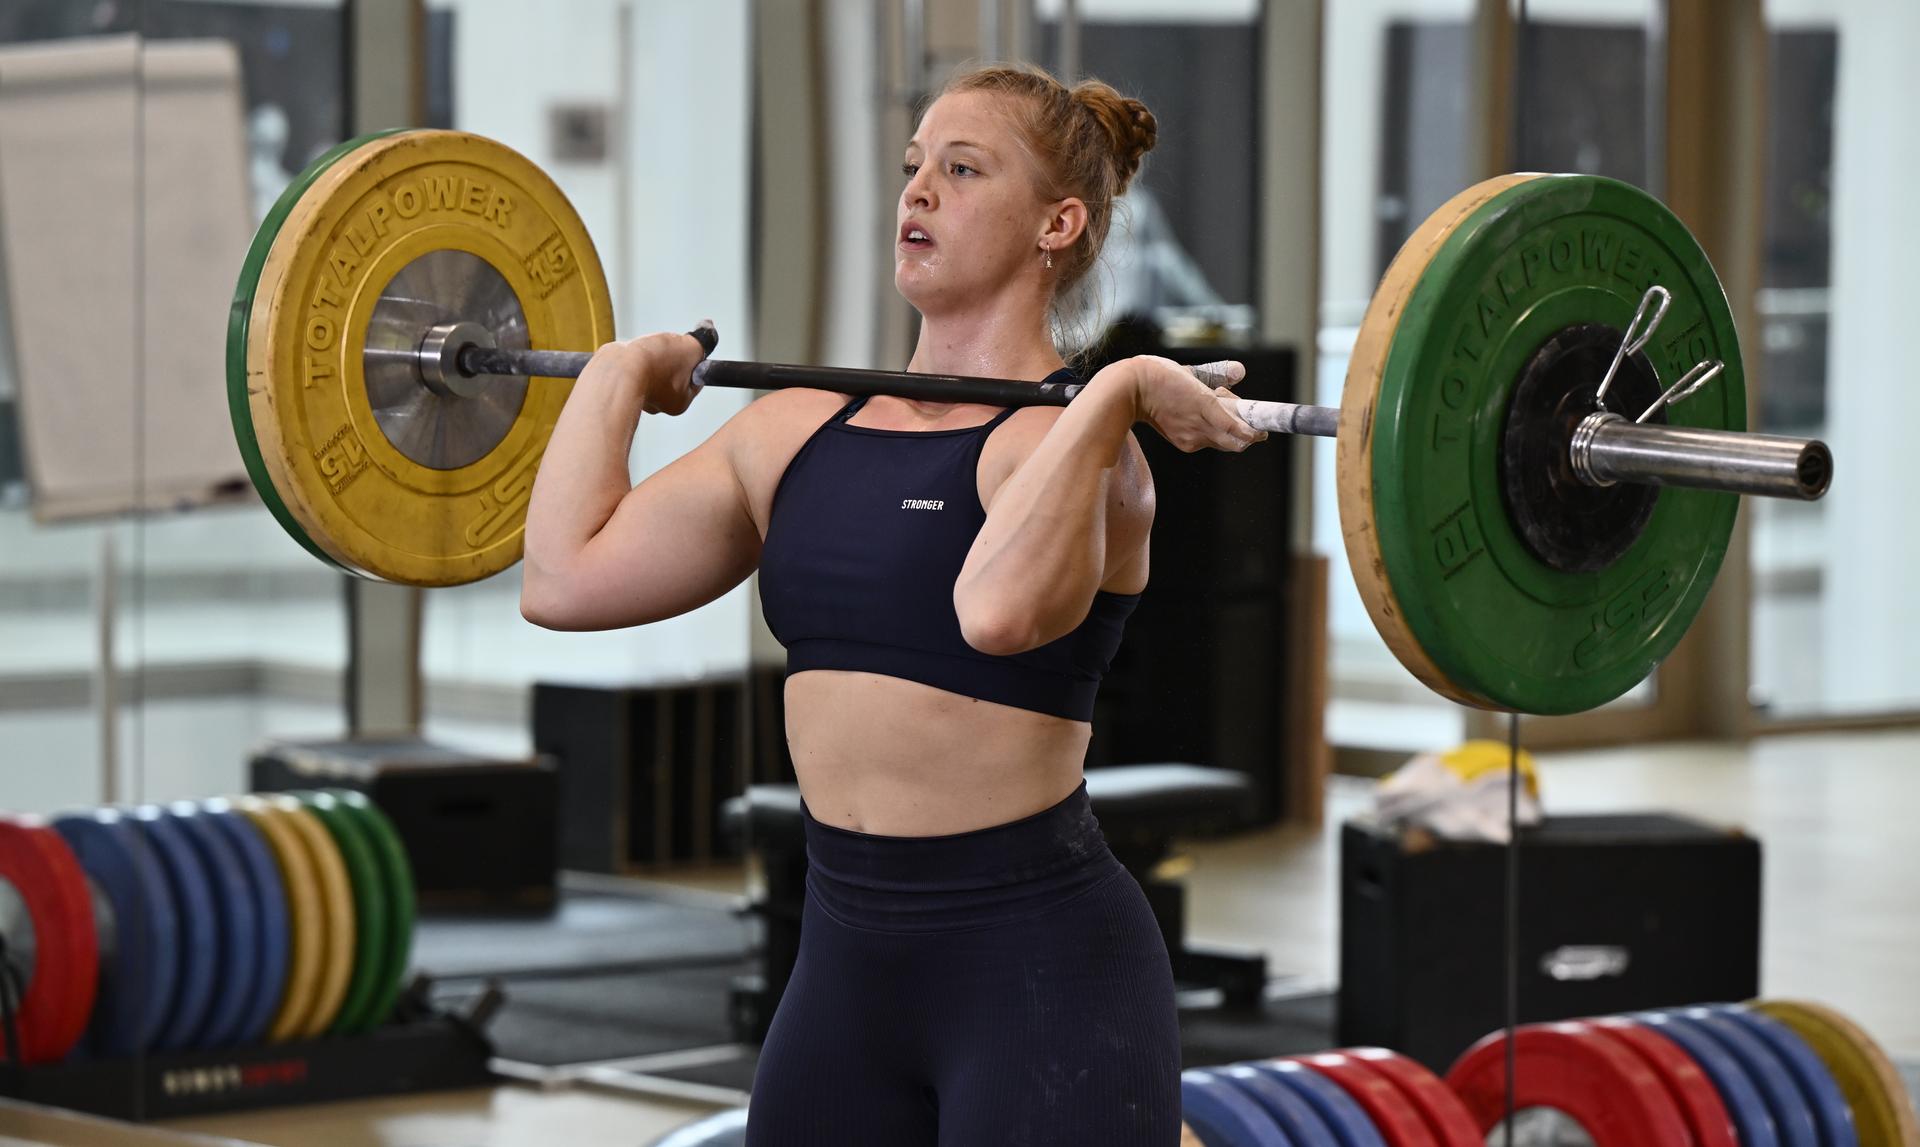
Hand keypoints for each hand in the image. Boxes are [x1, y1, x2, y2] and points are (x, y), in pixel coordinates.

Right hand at [579, 329, 708, 416]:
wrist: (618, 367)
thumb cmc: (653, 365)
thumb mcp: (690, 348)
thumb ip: (702, 340)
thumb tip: (709, 328)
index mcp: (680, 402)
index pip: (696, 378)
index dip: (695, 358)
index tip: (690, 347)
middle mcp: (660, 403)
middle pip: (674, 373)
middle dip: (671, 356)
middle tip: (666, 348)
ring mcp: (639, 394)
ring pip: (654, 368)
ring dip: (653, 355)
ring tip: (648, 350)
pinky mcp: (622, 384)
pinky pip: (634, 366)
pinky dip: (635, 356)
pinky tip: (634, 353)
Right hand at [1125, 355, 1266, 452]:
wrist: (1130, 391)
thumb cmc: (1159, 376)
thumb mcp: (1192, 371)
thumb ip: (1219, 373)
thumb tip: (1241, 371)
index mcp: (1205, 405)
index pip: (1239, 430)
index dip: (1255, 432)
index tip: (1264, 428)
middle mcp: (1200, 427)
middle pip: (1237, 443)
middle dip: (1247, 433)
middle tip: (1246, 417)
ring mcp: (1191, 438)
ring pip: (1223, 442)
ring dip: (1229, 430)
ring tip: (1217, 408)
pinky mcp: (1183, 443)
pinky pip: (1208, 442)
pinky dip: (1214, 432)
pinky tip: (1203, 415)